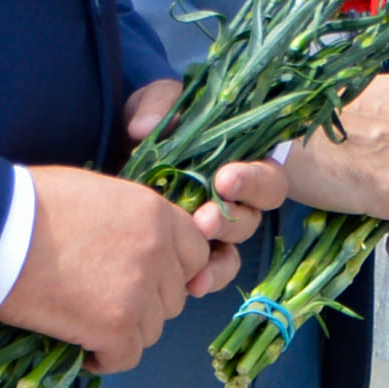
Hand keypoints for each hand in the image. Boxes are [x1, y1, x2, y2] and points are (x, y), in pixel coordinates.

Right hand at [0, 161, 220, 373]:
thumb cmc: (31, 204)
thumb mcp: (98, 193)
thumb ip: (133, 219)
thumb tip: (137, 242)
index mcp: (157, 214)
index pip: (195, 253)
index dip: (169, 271)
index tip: (142, 278)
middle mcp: (159, 251)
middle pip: (174, 295)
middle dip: (147, 302)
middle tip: (107, 301)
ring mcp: (140, 290)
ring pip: (153, 328)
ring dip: (125, 330)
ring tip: (89, 322)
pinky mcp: (115, 325)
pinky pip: (126, 357)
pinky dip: (106, 358)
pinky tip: (84, 350)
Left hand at [118, 76, 284, 294]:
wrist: (121, 156)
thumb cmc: (157, 125)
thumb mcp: (159, 102)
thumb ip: (158, 104)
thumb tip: (145, 129)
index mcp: (242, 162)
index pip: (267, 176)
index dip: (252, 180)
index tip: (224, 179)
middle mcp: (237, 199)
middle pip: (254, 217)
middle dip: (231, 220)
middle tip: (204, 220)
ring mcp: (217, 229)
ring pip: (234, 248)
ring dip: (218, 256)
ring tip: (192, 259)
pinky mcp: (192, 252)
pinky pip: (212, 272)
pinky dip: (206, 279)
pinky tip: (191, 285)